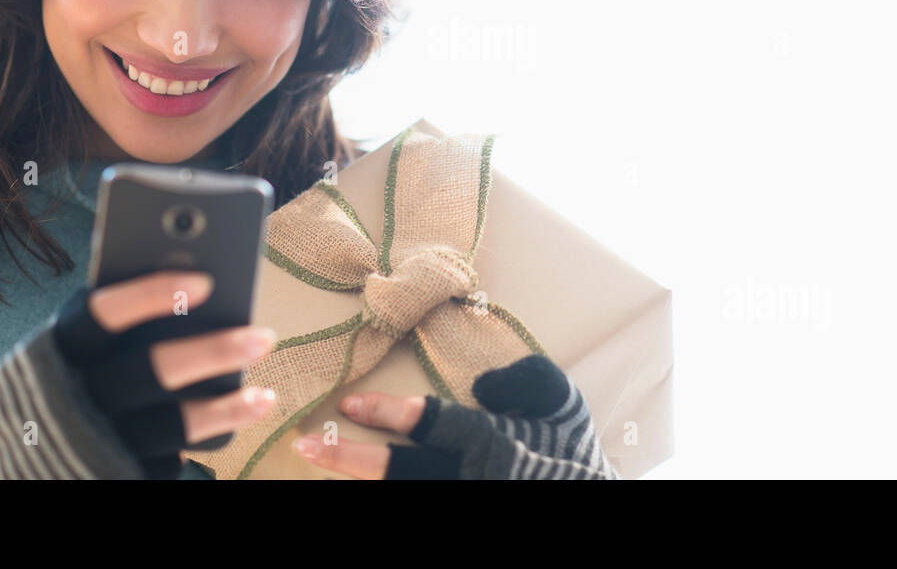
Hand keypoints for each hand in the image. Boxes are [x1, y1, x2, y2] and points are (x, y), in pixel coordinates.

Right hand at [53, 269, 278, 477]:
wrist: (21, 462)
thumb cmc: (61, 382)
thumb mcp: (67, 350)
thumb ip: (115, 323)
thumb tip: (197, 286)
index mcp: (50, 353)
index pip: (98, 315)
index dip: (149, 295)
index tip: (205, 282)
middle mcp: (68, 401)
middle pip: (146, 372)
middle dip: (210, 353)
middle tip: (264, 337)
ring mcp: (92, 445)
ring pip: (167, 425)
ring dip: (223, 409)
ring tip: (265, 396)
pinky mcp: (115, 474)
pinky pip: (170, 460)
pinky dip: (208, 435)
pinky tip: (237, 419)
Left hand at [291, 355, 618, 479]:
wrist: (588, 491)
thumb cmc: (570, 445)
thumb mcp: (560, 399)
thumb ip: (525, 380)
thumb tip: (481, 386)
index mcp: (491, 444)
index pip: (430, 426)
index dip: (388, 414)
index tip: (352, 404)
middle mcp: (468, 479)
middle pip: (399, 474)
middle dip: (350, 460)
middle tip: (308, 446)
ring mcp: (461, 503)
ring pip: (400, 496)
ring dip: (356, 481)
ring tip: (315, 464)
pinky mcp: (459, 517)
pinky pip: (414, 507)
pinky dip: (382, 495)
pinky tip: (351, 488)